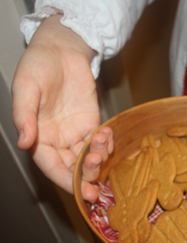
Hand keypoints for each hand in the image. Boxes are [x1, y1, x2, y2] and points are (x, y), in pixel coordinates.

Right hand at [12, 15, 112, 201]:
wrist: (61, 49)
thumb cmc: (38, 65)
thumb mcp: (26, 88)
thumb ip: (25, 116)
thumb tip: (24, 142)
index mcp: (37, 137)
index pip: (52, 167)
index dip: (67, 182)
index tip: (82, 193)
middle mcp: (56, 140)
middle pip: (72, 168)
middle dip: (86, 178)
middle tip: (98, 186)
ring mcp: (75, 133)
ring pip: (88, 158)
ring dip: (98, 158)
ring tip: (102, 142)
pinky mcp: (91, 123)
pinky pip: (100, 142)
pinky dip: (106, 144)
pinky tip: (107, 134)